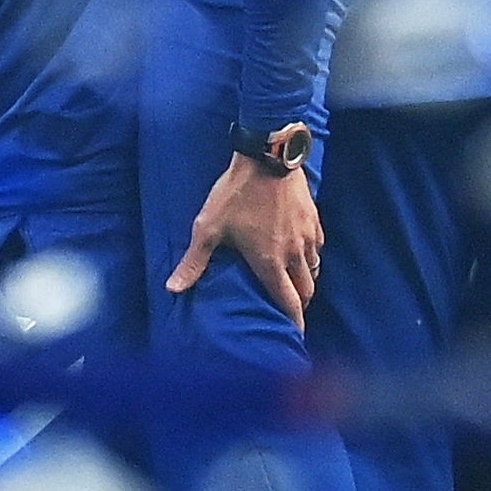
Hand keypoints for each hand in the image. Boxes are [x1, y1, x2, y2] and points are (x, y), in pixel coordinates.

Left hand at [169, 148, 321, 320]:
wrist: (267, 156)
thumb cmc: (236, 193)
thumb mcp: (209, 227)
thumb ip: (194, 261)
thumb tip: (173, 289)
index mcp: (270, 262)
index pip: (289, 303)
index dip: (294, 322)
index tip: (293, 334)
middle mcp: (294, 255)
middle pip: (306, 291)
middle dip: (300, 304)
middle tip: (290, 309)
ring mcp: (307, 236)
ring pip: (314, 269)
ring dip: (306, 280)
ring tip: (294, 283)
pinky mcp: (314, 219)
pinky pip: (318, 247)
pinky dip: (311, 256)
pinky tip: (301, 251)